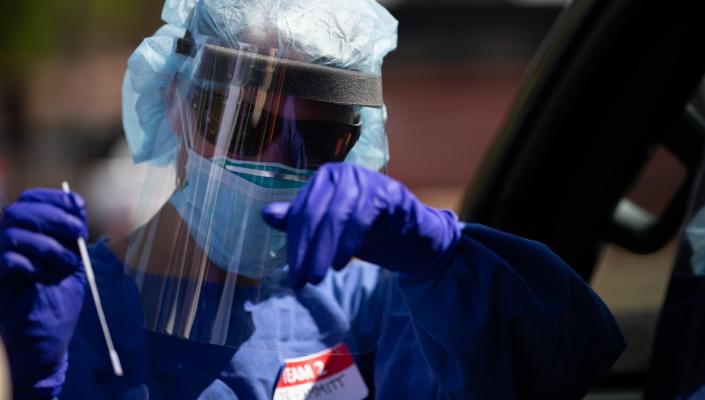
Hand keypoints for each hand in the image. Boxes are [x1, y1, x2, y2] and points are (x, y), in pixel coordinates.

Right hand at [0, 189, 86, 398]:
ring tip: (65, 265)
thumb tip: (76, 203)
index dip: (54, 199)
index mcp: (26, 235)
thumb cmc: (56, 302)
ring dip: (47, 244)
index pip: (29, 199)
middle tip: (78, 234)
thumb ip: (72, 235)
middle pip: (18, 210)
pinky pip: (7, 258)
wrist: (44, 343)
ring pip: (12, 231)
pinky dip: (31, 263)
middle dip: (54, 217)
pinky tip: (42, 277)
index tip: (78, 207)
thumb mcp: (72, 263)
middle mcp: (6, 244)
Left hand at [262, 163, 460, 287]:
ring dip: (324, 250)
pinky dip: (348, 242)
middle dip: (306, 251)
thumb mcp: (330, 231)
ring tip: (318, 277)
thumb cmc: (369, 232)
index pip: (302, 212)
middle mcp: (344, 173)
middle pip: (316, 213)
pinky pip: (362, 217)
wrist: (414, 238)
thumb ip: (301, 222)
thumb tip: (266, 214)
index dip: (295, 244)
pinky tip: (340, 264)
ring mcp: (368, 180)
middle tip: (301, 281)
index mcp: (326, 179)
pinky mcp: (389, 193)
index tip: (292, 273)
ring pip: (336, 216)